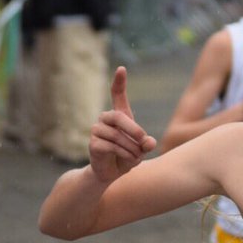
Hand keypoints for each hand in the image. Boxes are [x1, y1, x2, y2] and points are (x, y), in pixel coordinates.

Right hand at [89, 67, 157, 182]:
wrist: (111, 173)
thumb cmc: (127, 156)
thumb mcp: (141, 149)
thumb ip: (146, 144)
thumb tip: (149, 142)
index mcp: (118, 116)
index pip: (117, 95)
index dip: (119, 82)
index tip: (122, 69)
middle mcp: (105, 119)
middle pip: (118, 117)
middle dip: (134, 130)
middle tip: (145, 141)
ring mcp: (96, 130)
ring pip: (118, 136)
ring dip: (132, 149)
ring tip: (136, 157)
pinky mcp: (93, 144)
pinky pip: (112, 146)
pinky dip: (125, 154)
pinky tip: (127, 160)